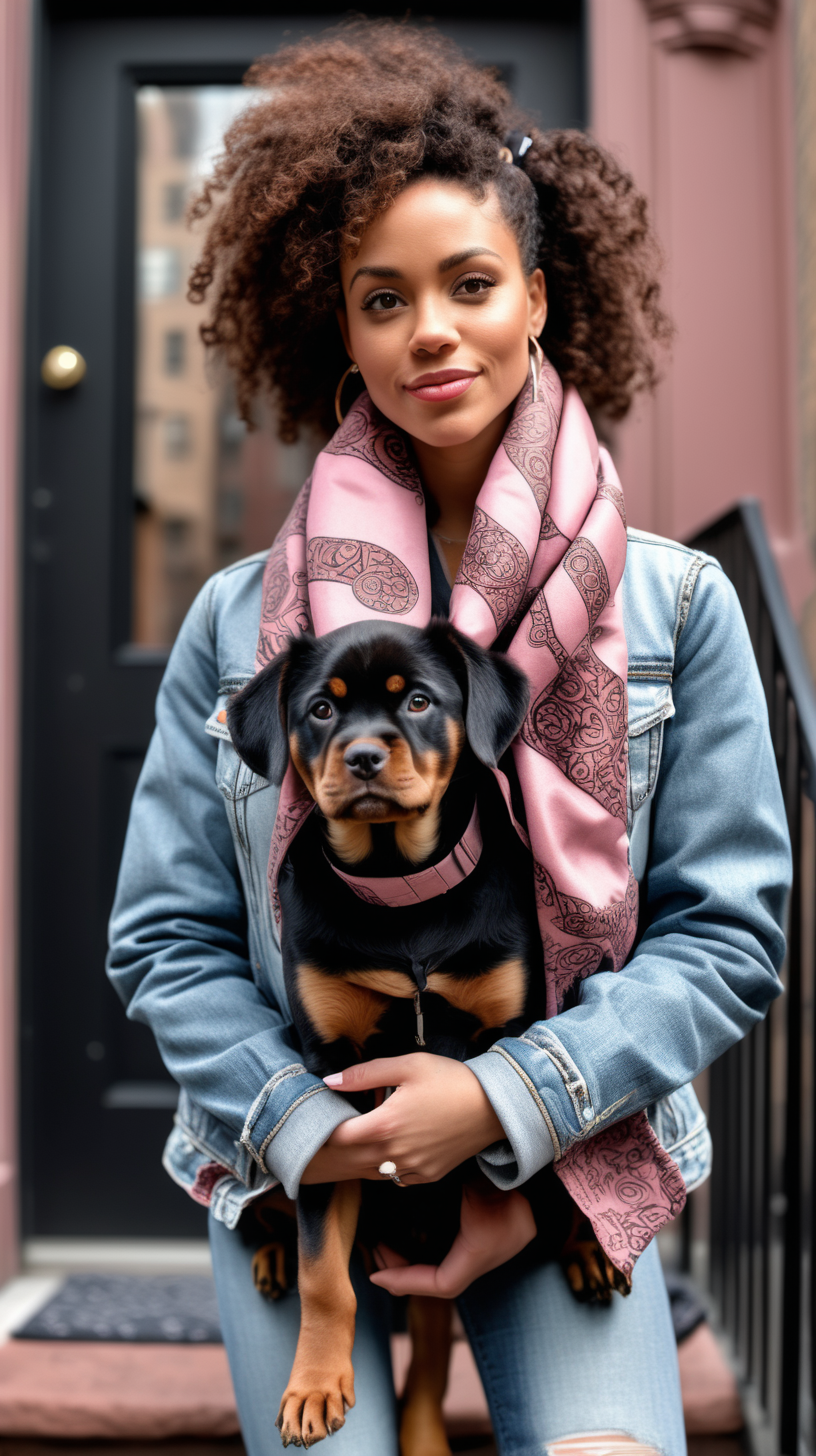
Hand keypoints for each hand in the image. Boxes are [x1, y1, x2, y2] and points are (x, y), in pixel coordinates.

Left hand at [300, 1054, 504, 1184]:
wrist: (495, 1107)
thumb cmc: (451, 1080)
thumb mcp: (408, 1065)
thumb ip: (365, 1074)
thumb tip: (329, 1081)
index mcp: (385, 1125)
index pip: (338, 1137)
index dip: (326, 1129)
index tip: (322, 1118)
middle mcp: (395, 1153)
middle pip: (351, 1158)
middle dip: (339, 1146)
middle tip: (334, 1131)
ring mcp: (412, 1168)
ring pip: (372, 1171)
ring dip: (361, 1158)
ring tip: (360, 1139)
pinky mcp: (428, 1176)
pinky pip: (396, 1178)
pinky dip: (386, 1166)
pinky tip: (390, 1149)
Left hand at [369, 1182, 536, 1297]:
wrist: (534, 1173)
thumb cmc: (500, 1172)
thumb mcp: (469, 1180)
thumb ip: (439, 1186)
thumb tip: (401, 1185)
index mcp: (480, 1251)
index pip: (442, 1284)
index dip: (407, 1283)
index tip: (378, 1276)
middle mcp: (486, 1259)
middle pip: (440, 1283)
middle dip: (405, 1275)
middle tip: (376, 1257)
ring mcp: (490, 1253)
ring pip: (445, 1273)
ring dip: (415, 1265)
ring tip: (386, 1251)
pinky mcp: (488, 1244)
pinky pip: (451, 1261)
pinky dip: (428, 1258)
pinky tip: (409, 1245)